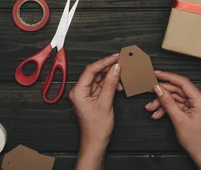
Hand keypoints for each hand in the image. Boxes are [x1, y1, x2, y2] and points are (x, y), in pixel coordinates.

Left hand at [70, 54, 122, 169]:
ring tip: (122, 74)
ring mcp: (86, 94)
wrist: (95, 143)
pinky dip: (111, 84)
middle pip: (95, 72)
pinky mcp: (92, 97)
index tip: (116, 57)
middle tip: (121, 62)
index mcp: (78, 91)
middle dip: (109, 68)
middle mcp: (80, 91)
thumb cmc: (96, 129)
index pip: (91, 70)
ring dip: (111, 76)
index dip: (104, 62)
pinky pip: (101, 85)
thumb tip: (115, 68)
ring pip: (99, 78)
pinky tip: (119, 85)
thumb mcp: (105, 103)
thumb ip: (110, 84)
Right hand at [145, 71, 200, 169]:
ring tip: (152, 109)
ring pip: (177, 97)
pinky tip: (159, 113)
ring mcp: (199, 103)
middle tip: (149, 94)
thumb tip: (159, 89)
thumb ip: (167, 102)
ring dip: (163, 103)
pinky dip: (169, 107)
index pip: (183, 82)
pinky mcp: (196, 108)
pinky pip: (180, 103)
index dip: (168, 77)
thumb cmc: (196, 140)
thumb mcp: (178, 120)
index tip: (157, 74)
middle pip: (178, 90)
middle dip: (162, 94)